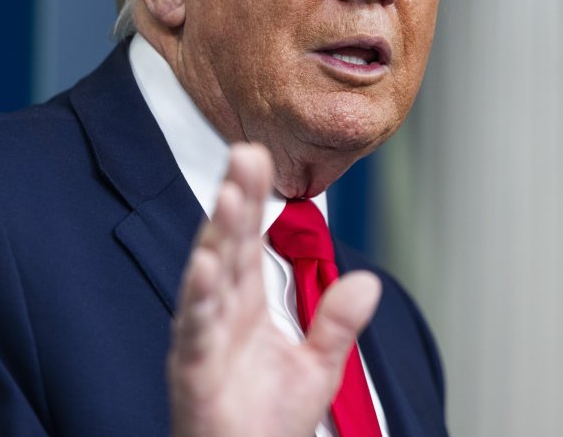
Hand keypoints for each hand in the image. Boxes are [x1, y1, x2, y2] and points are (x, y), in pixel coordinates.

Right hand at [168, 143, 381, 436]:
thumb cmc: (268, 424)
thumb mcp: (317, 368)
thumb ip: (337, 324)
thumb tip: (369, 282)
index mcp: (244, 308)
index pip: (245, 243)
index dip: (250, 199)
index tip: (255, 154)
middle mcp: (219, 315)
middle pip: (224, 246)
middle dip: (234, 200)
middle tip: (243, 152)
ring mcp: (201, 340)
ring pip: (206, 279)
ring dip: (216, 236)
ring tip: (229, 197)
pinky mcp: (192, 370)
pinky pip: (194, 330)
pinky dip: (198, 298)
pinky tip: (204, 265)